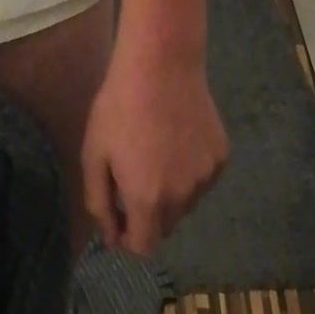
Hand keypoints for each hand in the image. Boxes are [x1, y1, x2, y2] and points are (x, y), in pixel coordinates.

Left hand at [82, 45, 228, 257]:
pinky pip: (201, 180)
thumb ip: (100, 204)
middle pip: (165, 226)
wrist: (161, 66)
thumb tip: (112, 236)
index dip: (128, 239)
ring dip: (169, 195)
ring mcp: (206, 177)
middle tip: (131, 180)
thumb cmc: (117, 110)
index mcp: (148, 200)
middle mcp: (183, 197)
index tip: (118, 219)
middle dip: (146, 215)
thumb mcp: (94, 157)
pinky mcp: (221, 157)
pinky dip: (188, 174)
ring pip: (185, 204)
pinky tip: (175, 143)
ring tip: (154, 156)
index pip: (145, 247)